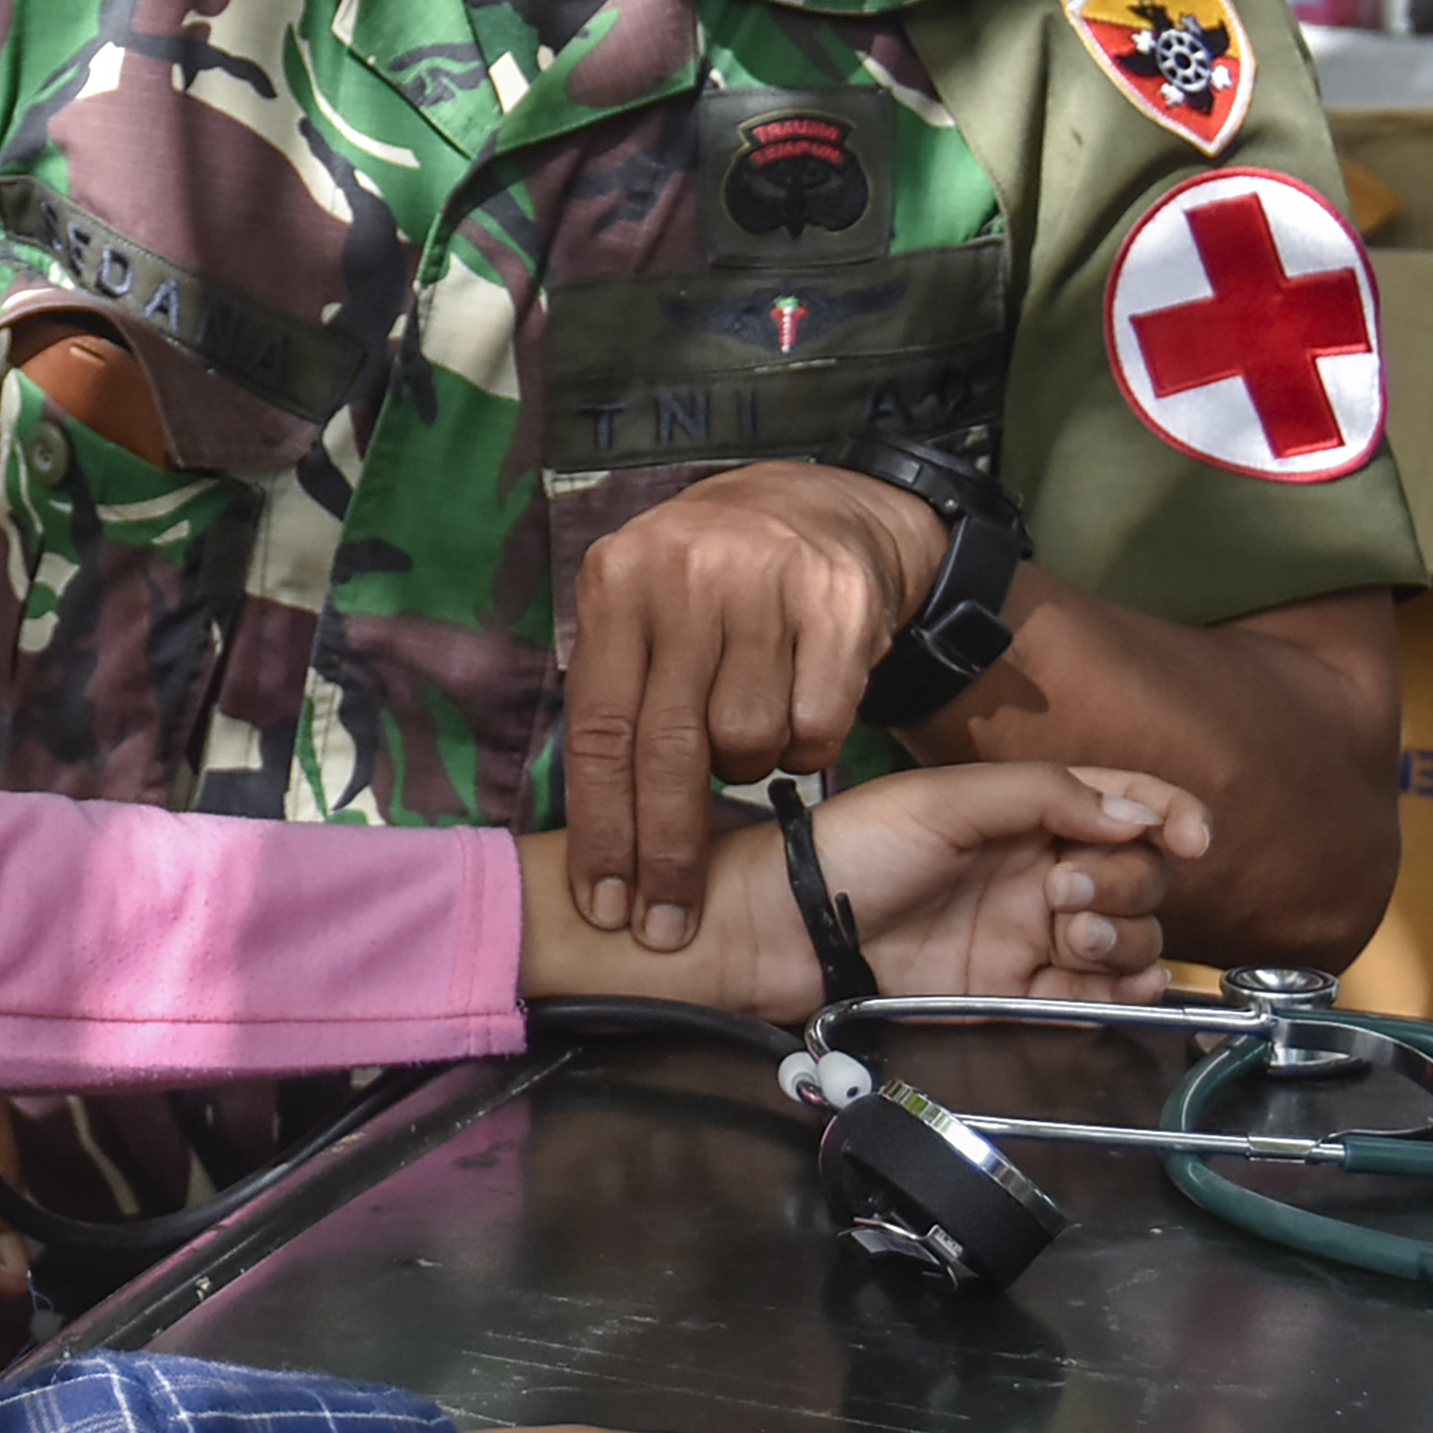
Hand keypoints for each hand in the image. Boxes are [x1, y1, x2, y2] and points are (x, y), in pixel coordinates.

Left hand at [560, 464, 949, 948]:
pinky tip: (799, 717)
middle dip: (666, 853)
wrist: (817, 508)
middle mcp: (684, 580)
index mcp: (617, 586)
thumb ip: (613, 693)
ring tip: (748, 738)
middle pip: (668, 750)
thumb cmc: (705, 589)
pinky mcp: (838, 605)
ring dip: (748, 771)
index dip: (601, 828)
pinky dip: (806, 747)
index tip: (603, 903)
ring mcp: (764, 586)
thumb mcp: (639, 611)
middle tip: (667, 924)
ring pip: (748, 744)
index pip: (598, 729)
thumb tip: (593, 831)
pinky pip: (816, 726)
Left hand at [787, 762, 1208, 1013]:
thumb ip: (1043, 796)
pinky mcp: (1019, 994)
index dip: (1169, 814)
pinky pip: (1097, 995)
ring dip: (1123, 934)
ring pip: (1128, 936)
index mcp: (1026, 814)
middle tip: (1066, 888)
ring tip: (1069, 934)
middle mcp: (1039, 872)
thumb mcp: (946, 799)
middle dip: (1126, 881)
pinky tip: (1119, 982)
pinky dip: (1121, 989)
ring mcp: (1032, 935)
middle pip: (1138, 875)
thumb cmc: (857, 847)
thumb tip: (1133, 811)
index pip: (1124, 804)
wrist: (797, 929)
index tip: (1193, 835)